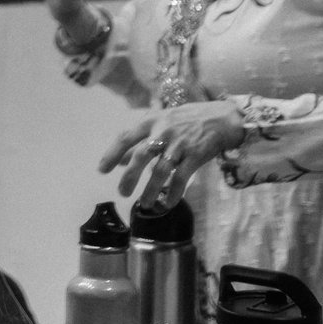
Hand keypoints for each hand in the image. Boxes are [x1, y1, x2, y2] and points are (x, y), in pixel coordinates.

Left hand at [99, 99, 244, 206]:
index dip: (112, 154)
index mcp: (151, 121)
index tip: (102, 170)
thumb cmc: (187, 120)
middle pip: (141, 156)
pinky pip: (181, 178)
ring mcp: (180, 145)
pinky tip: (168, 203)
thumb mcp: (161, 123)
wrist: (221, 119)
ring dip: (150, 190)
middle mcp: (163, 132)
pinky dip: (173, 192)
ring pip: (160, 171)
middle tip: (122, 193)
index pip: (126, 137)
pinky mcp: (195, 156)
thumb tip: (120, 161)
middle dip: (129, 176)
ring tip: (144, 204)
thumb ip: (140, 141)